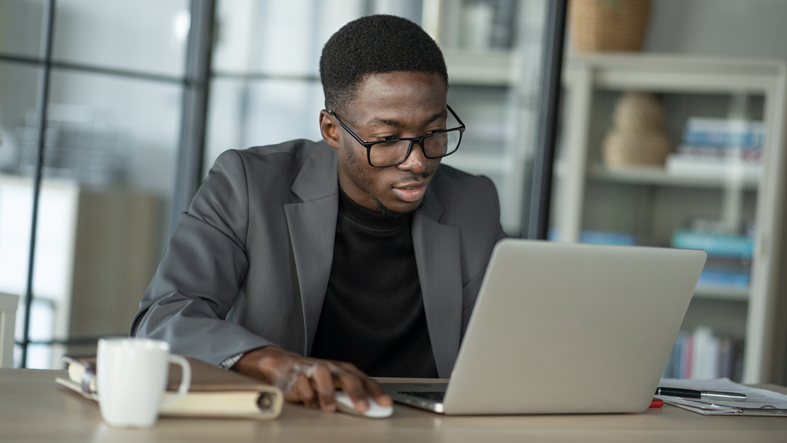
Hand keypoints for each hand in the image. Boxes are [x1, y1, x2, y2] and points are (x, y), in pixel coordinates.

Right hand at [231, 346, 391, 412]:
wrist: (286, 365)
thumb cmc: (317, 378)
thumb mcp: (335, 385)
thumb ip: (349, 396)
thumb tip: (369, 410)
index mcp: (344, 370)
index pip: (364, 380)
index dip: (376, 391)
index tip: (386, 403)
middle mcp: (331, 368)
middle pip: (347, 377)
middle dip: (356, 393)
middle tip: (363, 407)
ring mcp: (314, 370)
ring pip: (323, 376)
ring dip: (328, 393)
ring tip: (331, 409)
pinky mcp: (297, 375)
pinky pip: (303, 385)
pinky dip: (307, 396)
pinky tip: (309, 402)